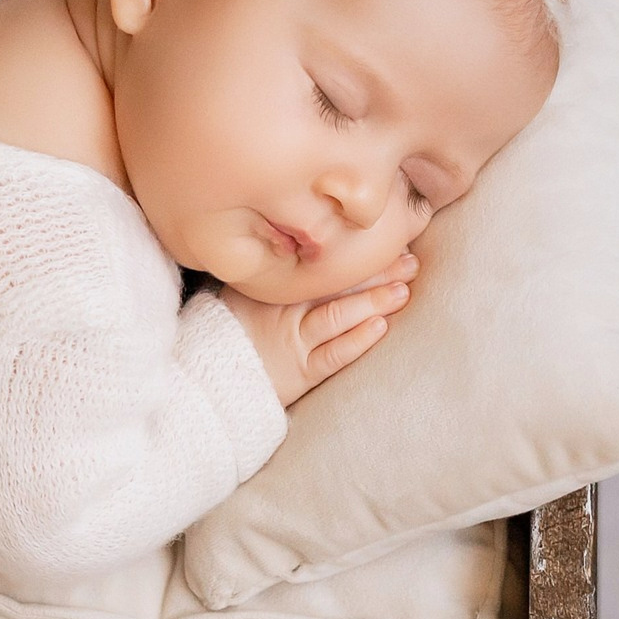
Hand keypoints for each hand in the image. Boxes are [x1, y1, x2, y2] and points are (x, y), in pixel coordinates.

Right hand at [218, 252, 416, 407]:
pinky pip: (333, 354)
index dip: (353, 253)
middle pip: (335, 285)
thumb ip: (271, 270)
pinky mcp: (301, 372)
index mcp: (274, 286)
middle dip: (375, 272)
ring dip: (373, 301)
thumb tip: (303, 242)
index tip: (381, 240)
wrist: (210, 378)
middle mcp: (284, 310)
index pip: (320, 264)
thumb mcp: (241, 291)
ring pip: (338, 315)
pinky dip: (357, 339)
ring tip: (402, 289)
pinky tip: (380, 325)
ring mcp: (293, 341)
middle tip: (408, 260)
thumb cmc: (228, 331)